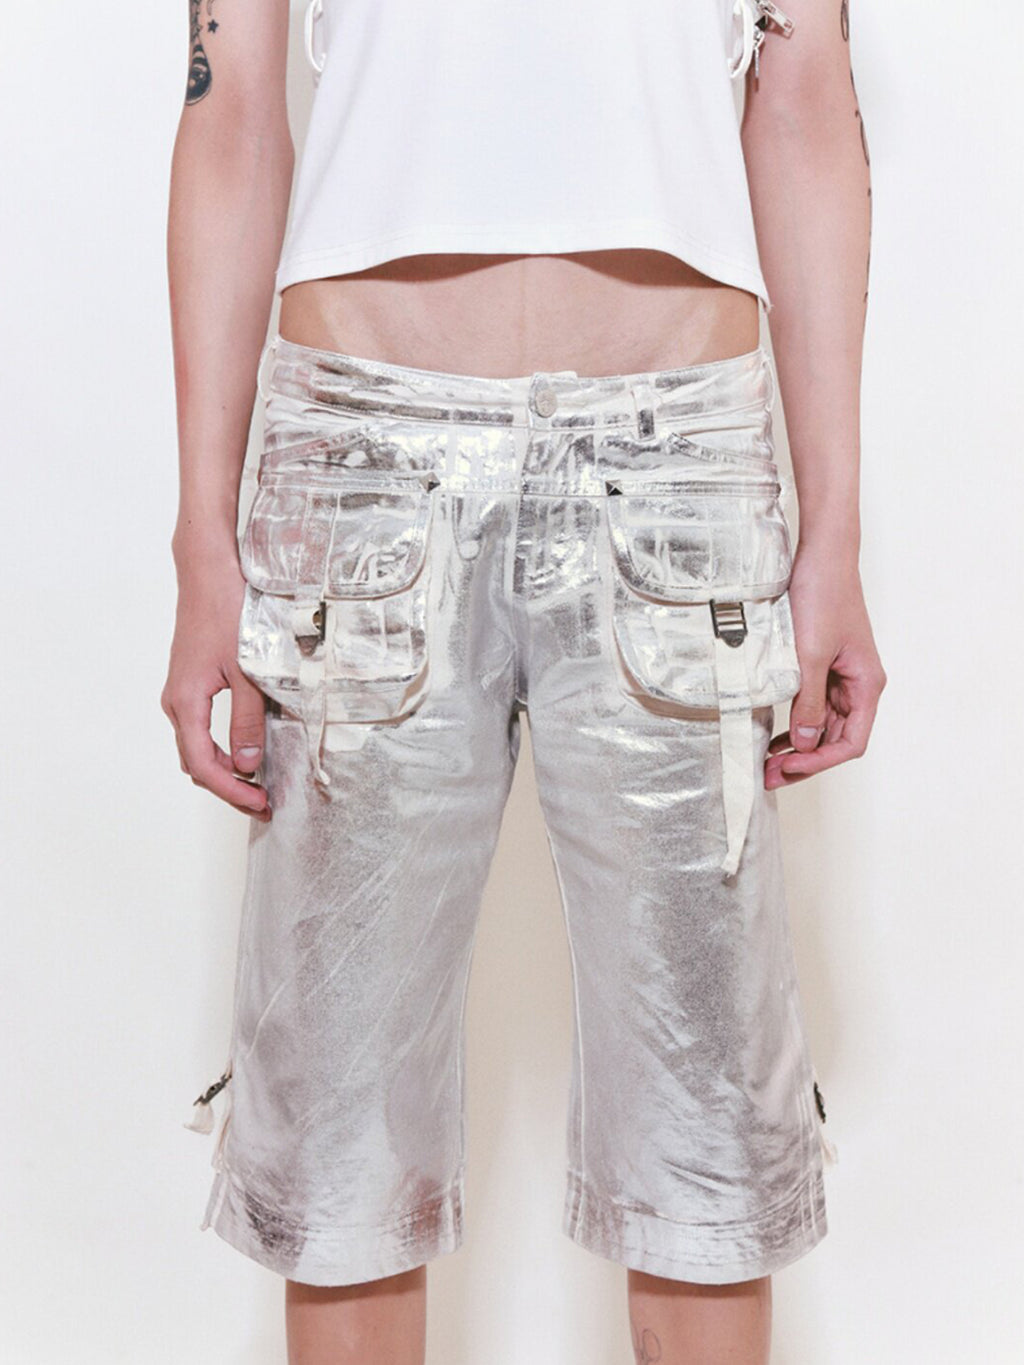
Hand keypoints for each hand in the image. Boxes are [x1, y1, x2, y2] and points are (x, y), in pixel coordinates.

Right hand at [161, 557, 270, 819]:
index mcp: (186, 702)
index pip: (204, 765)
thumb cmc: (227, 613)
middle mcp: (176, 703)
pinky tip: (245, 751)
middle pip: (196, 763)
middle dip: (229, 788)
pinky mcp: (189, 685)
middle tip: (263, 803)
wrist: (208, 574)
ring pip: (196, 748)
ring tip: (258, 783)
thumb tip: (248, 762)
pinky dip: (219, 749)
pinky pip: (199, 730)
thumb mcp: (247, 670)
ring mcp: (180, 694)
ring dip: (224, 770)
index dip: (231, 791)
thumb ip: (248, 718)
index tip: (260, 804)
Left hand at [765, 548, 885, 788]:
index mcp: (867, 685)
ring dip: (798, 747)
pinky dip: (795, 724)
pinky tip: (774, 736)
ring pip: (822, 726)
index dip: (820, 762)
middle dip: (804, 761)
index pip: (850, 743)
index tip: (788, 767)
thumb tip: (805, 743)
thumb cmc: (823, 597)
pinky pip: (812, 706)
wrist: (821, 556)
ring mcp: (841, 677)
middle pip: (835, 740)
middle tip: (769, 777)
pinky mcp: (823, 667)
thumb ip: (808, 701)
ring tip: (767, 764)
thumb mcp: (811, 654)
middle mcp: (858, 686)